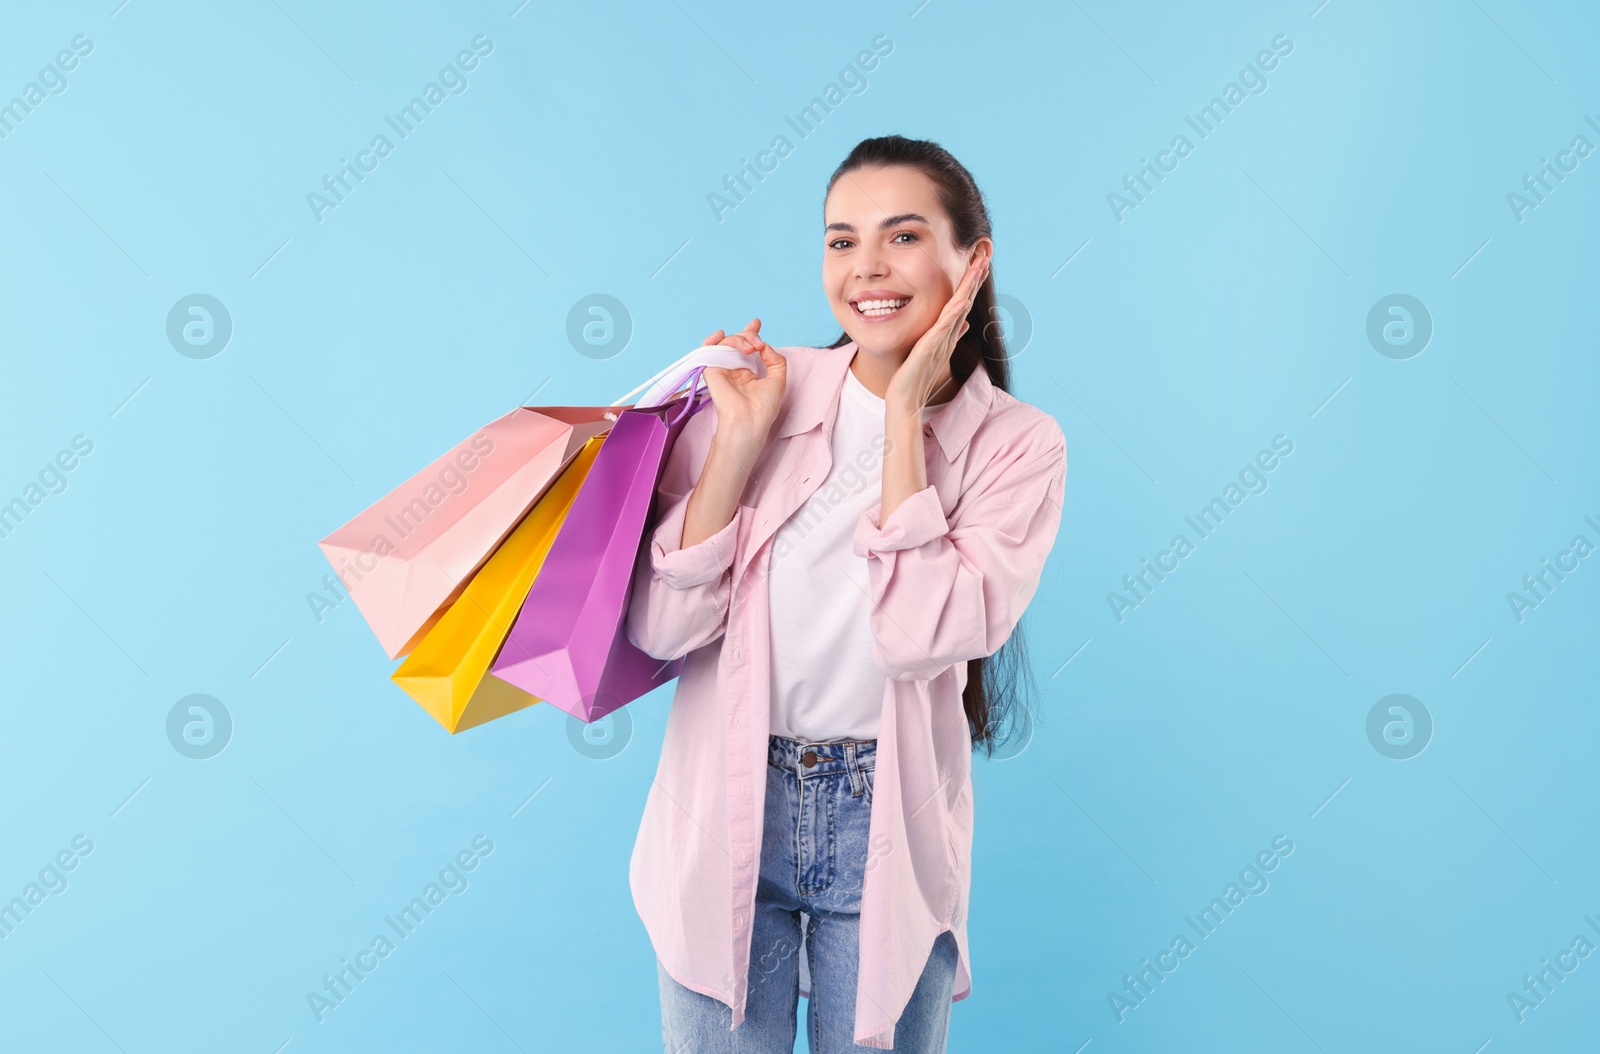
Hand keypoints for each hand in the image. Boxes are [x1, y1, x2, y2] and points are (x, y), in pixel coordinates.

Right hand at [698, 318, 786, 436]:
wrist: (748, 420)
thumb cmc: (764, 407)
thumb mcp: (778, 380)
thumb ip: (775, 359)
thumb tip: (764, 345)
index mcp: (748, 372)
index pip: (747, 347)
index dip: (751, 333)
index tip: (757, 322)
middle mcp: (734, 369)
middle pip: (738, 341)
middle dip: (749, 336)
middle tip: (758, 345)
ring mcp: (722, 369)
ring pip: (726, 342)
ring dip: (739, 339)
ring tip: (750, 348)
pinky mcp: (711, 370)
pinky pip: (708, 349)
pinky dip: (712, 339)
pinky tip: (721, 334)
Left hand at [885, 251, 989, 413]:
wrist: (906, 400)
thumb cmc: (915, 376)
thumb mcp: (931, 351)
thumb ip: (948, 335)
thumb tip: (963, 322)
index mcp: (947, 333)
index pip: (961, 301)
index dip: (971, 282)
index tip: (979, 262)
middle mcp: (948, 335)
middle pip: (964, 300)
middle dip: (975, 278)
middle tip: (985, 255)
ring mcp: (941, 342)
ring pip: (958, 310)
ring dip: (969, 289)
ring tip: (979, 268)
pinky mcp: (930, 349)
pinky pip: (943, 329)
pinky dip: (953, 315)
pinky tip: (961, 301)